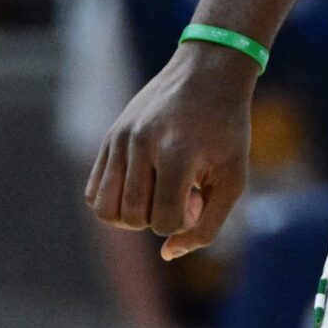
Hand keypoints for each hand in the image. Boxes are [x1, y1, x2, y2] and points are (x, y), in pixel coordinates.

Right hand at [86, 43, 257, 260]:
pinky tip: (143, 184)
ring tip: (158, 190)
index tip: (198, 196)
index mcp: (177, 152)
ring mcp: (120, 139)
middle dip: (159, 216)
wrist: (208, 73)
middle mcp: (142, 144)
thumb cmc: (227, 129)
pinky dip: (115, 201)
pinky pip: (93, 192)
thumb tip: (167, 254)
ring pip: (105, 210)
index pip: (165, 221)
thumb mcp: (233, 177)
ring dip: (133, 214)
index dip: (185, 219)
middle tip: (182, 190)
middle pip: (133, 218)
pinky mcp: (108, 138)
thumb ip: (208, 225)